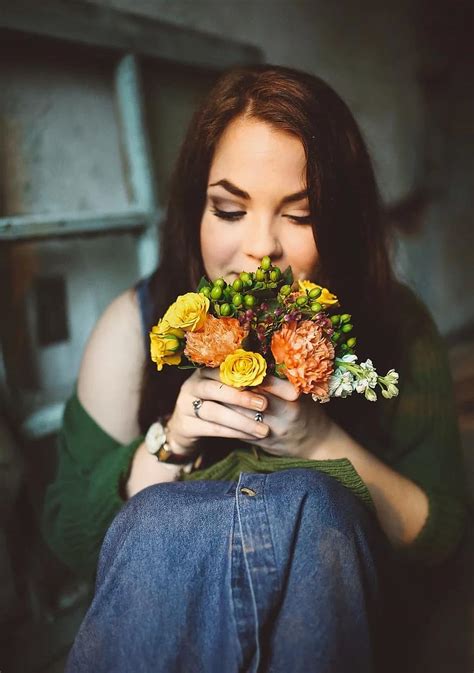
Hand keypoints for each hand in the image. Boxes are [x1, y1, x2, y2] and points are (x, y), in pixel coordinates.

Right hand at [165, 368, 270, 453]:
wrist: (186, 428)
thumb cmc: (217, 404)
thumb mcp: (231, 391)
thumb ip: (253, 386)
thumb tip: (290, 390)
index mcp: (208, 368)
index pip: (231, 368)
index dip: (256, 376)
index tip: (277, 386)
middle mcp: (194, 383)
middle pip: (217, 387)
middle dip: (243, 397)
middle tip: (265, 405)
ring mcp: (185, 403)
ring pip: (215, 411)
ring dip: (241, 420)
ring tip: (263, 429)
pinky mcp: (185, 425)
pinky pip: (211, 429)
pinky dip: (233, 433)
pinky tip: (251, 436)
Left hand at [211, 371, 333, 458]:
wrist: (317, 444)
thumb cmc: (307, 411)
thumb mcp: (300, 393)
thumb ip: (280, 382)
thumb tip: (252, 363)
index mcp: (294, 399)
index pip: (266, 383)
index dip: (245, 374)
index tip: (230, 364)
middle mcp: (283, 416)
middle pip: (249, 400)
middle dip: (229, 389)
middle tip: (211, 377)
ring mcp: (273, 432)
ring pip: (241, 417)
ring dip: (223, 405)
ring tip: (209, 394)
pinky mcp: (263, 444)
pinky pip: (240, 433)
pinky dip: (226, 423)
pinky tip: (215, 413)